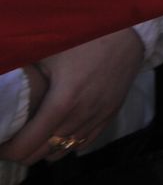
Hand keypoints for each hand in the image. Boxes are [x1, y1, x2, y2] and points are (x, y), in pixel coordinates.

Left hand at [0, 29, 143, 164]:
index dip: (9, 150)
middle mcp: (82, 115)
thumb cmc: (85, 38)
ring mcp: (98, 117)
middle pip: (43, 153)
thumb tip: (3, 87)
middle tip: (11, 141)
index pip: (28, 144)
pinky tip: (57, 134)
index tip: (0, 144)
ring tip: (32, 138)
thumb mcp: (48, 51)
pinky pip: (83, 142)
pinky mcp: (110, 115)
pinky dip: (66, 144)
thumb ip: (24, 74)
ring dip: (44, 149)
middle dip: (22, 152)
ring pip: (63, 150)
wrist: (129, 31)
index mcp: (63, 100)